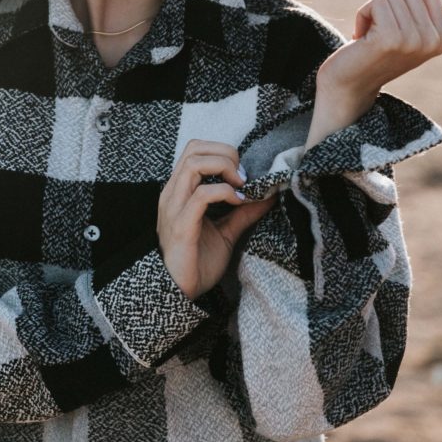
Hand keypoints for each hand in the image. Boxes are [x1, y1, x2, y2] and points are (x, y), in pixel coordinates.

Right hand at [157, 139, 275, 299]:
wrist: (180, 293)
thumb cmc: (197, 261)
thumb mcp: (226, 231)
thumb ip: (243, 212)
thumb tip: (268, 195)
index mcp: (179, 191)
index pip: (195, 150)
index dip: (222, 152)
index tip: (244, 174)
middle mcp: (173, 193)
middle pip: (194, 148)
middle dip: (225, 154)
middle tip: (243, 177)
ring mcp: (174, 207)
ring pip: (193, 164)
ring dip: (223, 167)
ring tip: (241, 186)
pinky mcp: (181, 224)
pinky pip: (201, 195)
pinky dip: (224, 192)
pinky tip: (237, 203)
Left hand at [305, 0, 441, 149]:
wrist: (349, 86)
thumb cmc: (378, 57)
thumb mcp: (410, 39)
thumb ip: (432, 22)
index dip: (403, 0)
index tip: (394, 25)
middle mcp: (433, 41)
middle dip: (387, 4)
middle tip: (379, 32)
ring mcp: (413, 40)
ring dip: (372, 10)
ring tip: (370, 36)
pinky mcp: (390, 37)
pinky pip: (376, 2)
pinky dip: (362, 14)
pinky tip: (360, 37)